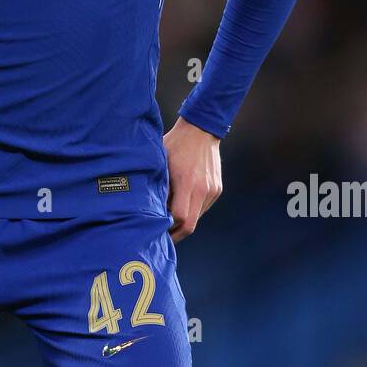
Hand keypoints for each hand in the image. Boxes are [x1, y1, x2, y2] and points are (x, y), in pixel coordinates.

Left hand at [164, 117, 222, 242]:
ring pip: (197, 217)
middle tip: (163, 237)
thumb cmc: (175, 145)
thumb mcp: (160, 163)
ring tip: (169, 219)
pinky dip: (192, 210)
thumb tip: (150, 211)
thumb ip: (158, 187)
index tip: (157, 232)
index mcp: (187, 182)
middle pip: (190, 225)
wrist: (201, 130)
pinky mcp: (217, 189)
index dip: (168, 228)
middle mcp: (202, 189)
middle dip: (176, 234)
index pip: (180, 218)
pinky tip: (181, 204)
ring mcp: (212, 190)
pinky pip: (203, 207)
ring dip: (185, 221)